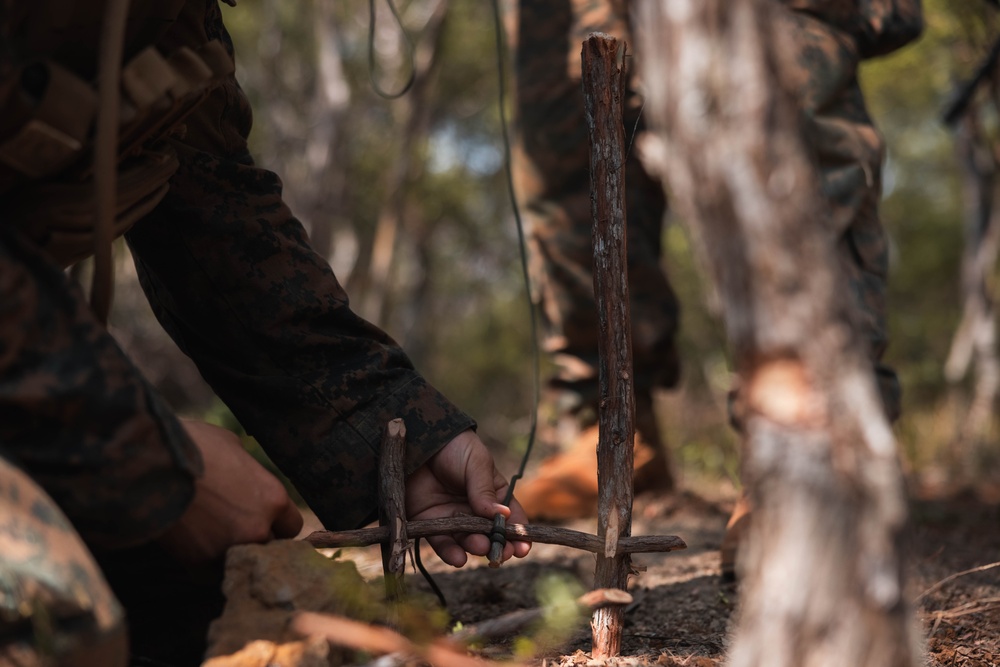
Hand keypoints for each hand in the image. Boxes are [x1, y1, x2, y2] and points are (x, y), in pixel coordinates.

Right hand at [157, 420, 302, 562]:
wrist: (149, 467)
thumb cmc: (191, 446)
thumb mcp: (230, 445)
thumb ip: (246, 468)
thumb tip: (245, 472)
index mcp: (272, 498)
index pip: (291, 526)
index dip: (276, 523)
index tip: (263, 520)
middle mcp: (258, 528)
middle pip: (270, 547)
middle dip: (257, 539)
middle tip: (234, 527)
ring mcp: (231, 549)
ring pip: (242, 561)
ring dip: (232, 553)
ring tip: (211, 536)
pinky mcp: (200, 564)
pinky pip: (212, 573)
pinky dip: (205, 564)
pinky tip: (193, 546)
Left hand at [405, 429, 530, 566]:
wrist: (418, 440)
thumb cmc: (454, 447)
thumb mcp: (476, 464)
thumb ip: (485, 491)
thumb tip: (503, 515)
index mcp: (493, 495)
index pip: (510, 518)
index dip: (518, 534)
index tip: (522, 548)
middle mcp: (474, 510)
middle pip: (490, 535)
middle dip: (498, 545)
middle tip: (502, 553)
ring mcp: (452, 518)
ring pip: (467, 540)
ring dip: (476, 547)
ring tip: (481, 547)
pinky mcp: (429, 523)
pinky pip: (441, 542)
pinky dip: (450, 552)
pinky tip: (459, 558)